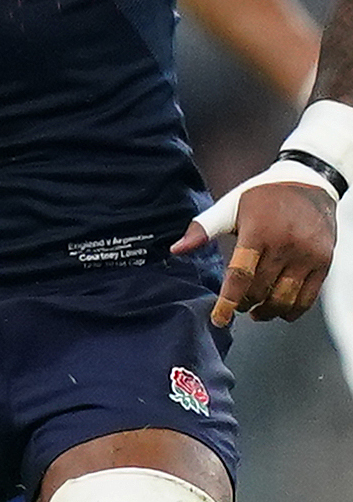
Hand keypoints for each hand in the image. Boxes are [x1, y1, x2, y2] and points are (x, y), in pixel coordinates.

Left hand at [171, 171, 337, 324]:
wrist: (309, 182)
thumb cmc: (264, 196)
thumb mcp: (229, 207)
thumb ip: (203, 229)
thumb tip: (177, 249)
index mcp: (258, 232)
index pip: (240, 275)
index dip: (228, 301)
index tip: (218, 319)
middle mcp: (286, 245)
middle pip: (261, 290)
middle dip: (244, 305)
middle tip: (236, 307)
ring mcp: (308, 255)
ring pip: (285, 299)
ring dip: (267, 312)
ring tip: (256, 311)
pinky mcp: (323, 262)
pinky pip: (308, 297)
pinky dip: (292, 310)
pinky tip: (279, 310)